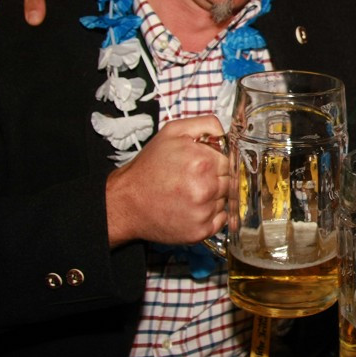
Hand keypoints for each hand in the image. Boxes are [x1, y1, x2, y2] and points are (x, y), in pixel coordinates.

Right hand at [105, 116, 230, 246]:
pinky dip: (210, 214)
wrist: (126, 202)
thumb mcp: (173, 132)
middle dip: (215, 179)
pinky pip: (220, 220)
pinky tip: (191, 208)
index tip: (201, 166)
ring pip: (225, 200)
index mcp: (202, 162)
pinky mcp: (201, 231)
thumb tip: (227, 132)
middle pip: (230, 181)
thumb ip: (205, 125)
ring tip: (188, 194)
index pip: (229, 161)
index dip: (215, 162)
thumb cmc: (149, 168)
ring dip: (213, 197)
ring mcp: (204, 212)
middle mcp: (205, 188)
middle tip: (191, 180)